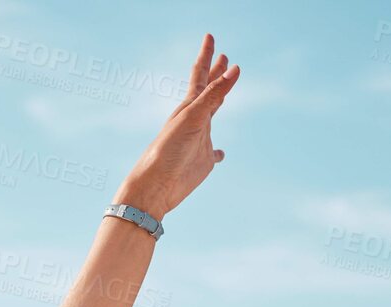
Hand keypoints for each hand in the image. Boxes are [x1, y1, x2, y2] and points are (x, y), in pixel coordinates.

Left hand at [115, 34, 239, 221]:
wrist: (156, 186)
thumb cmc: (168, 150)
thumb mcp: (193, 117)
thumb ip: (213, 93)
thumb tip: (235, 68)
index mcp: (189, 107)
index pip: (200, 75)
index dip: (206, 56)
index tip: (209, 37)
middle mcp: (195, 120)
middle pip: (208, 90)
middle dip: (215, 72)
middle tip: (223, 56)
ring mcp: (200, 140)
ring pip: (212, 115)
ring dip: (218, 101)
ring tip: (224, 90)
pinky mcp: (203, 161)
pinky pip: (214, 153)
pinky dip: (219, 152)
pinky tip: (220, 153)